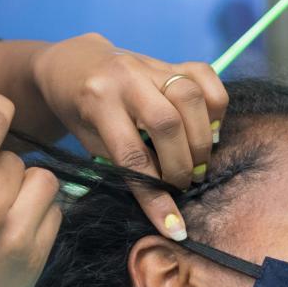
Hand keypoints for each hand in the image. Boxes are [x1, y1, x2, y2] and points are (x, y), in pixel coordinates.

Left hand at [30, 34, 229, 239]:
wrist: (73, 63)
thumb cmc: (78, 109)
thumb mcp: (87, 139)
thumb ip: (122, 162)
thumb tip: (162, 205)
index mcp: (97, 101)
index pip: (131, 156)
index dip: (154, 196)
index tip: (173, 226)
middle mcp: (126, 78)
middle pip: (167, 123)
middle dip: (181, 164)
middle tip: (182, 183)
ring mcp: (149, 65)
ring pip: (190, 97)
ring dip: (201, 138)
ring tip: (197, 161)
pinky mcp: (169, 60)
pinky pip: (204, 74)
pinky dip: (215, 104)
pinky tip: (209, 128)